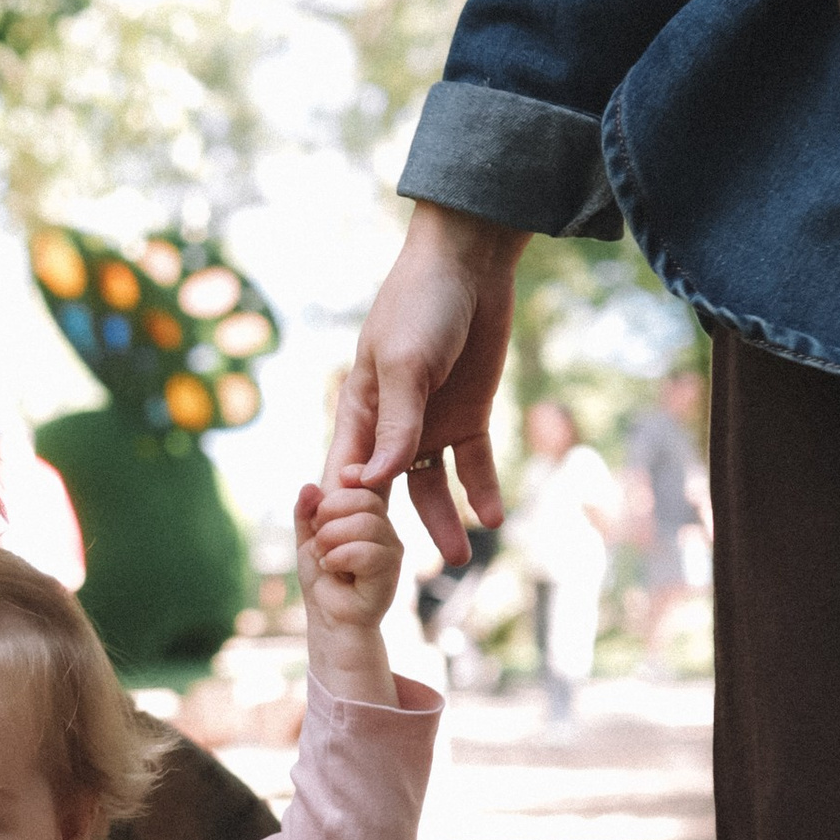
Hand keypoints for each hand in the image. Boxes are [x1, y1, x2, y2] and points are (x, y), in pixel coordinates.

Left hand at [293, 480, 402, 707]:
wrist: (329, 617)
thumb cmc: (323, 578)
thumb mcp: (308, 538)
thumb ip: (307, 512)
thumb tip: (309, 487)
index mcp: (367, 512)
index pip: (367, 479)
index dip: (353, 473)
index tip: (339, 480)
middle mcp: (384, 525)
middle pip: (364, 497)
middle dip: (329, 514)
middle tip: (319, 538)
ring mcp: (390, 546)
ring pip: (365, 523)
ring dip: (331, 539)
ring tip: (325, 557)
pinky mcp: (391, 568)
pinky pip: (365, 551)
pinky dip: (339, 558)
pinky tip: (333, 570)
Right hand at [329, 201, 528, 569]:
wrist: (471, 263)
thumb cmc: (421, 303)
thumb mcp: (404, 365)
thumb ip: (395, 424)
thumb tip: (372, 482)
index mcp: (359, 411)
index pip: (345, 475)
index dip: (346, 515)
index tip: (351, 554)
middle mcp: (391, 425)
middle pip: (388, 492)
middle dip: (394, 533)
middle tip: (402, 576)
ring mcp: (431, 422)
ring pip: (433, 487)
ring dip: (444, 521)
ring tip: (461, 559)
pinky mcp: (470, 416)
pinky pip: (475, 463)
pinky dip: (483, 490)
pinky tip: (494, 516)